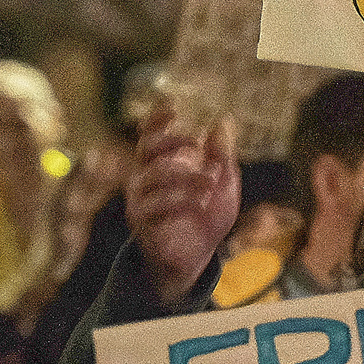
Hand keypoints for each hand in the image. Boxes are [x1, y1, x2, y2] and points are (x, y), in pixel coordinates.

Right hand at [127, 100, 239, 306]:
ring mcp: (140, 201)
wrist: (198, 259)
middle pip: (145, 149)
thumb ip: (222, 156)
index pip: (152, 135)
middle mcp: (145, 179)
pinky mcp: (142, 224)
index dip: (157, 118)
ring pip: (153, 176)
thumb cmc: (206, 218)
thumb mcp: (223, 184)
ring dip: (184, 176)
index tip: (172, 104)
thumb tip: (222, 122)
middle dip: (169, 141)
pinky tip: (199, 204)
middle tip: (194, 144)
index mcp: (161, 164)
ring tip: (210, 181)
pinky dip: (179, 201)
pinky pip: (154, 206)